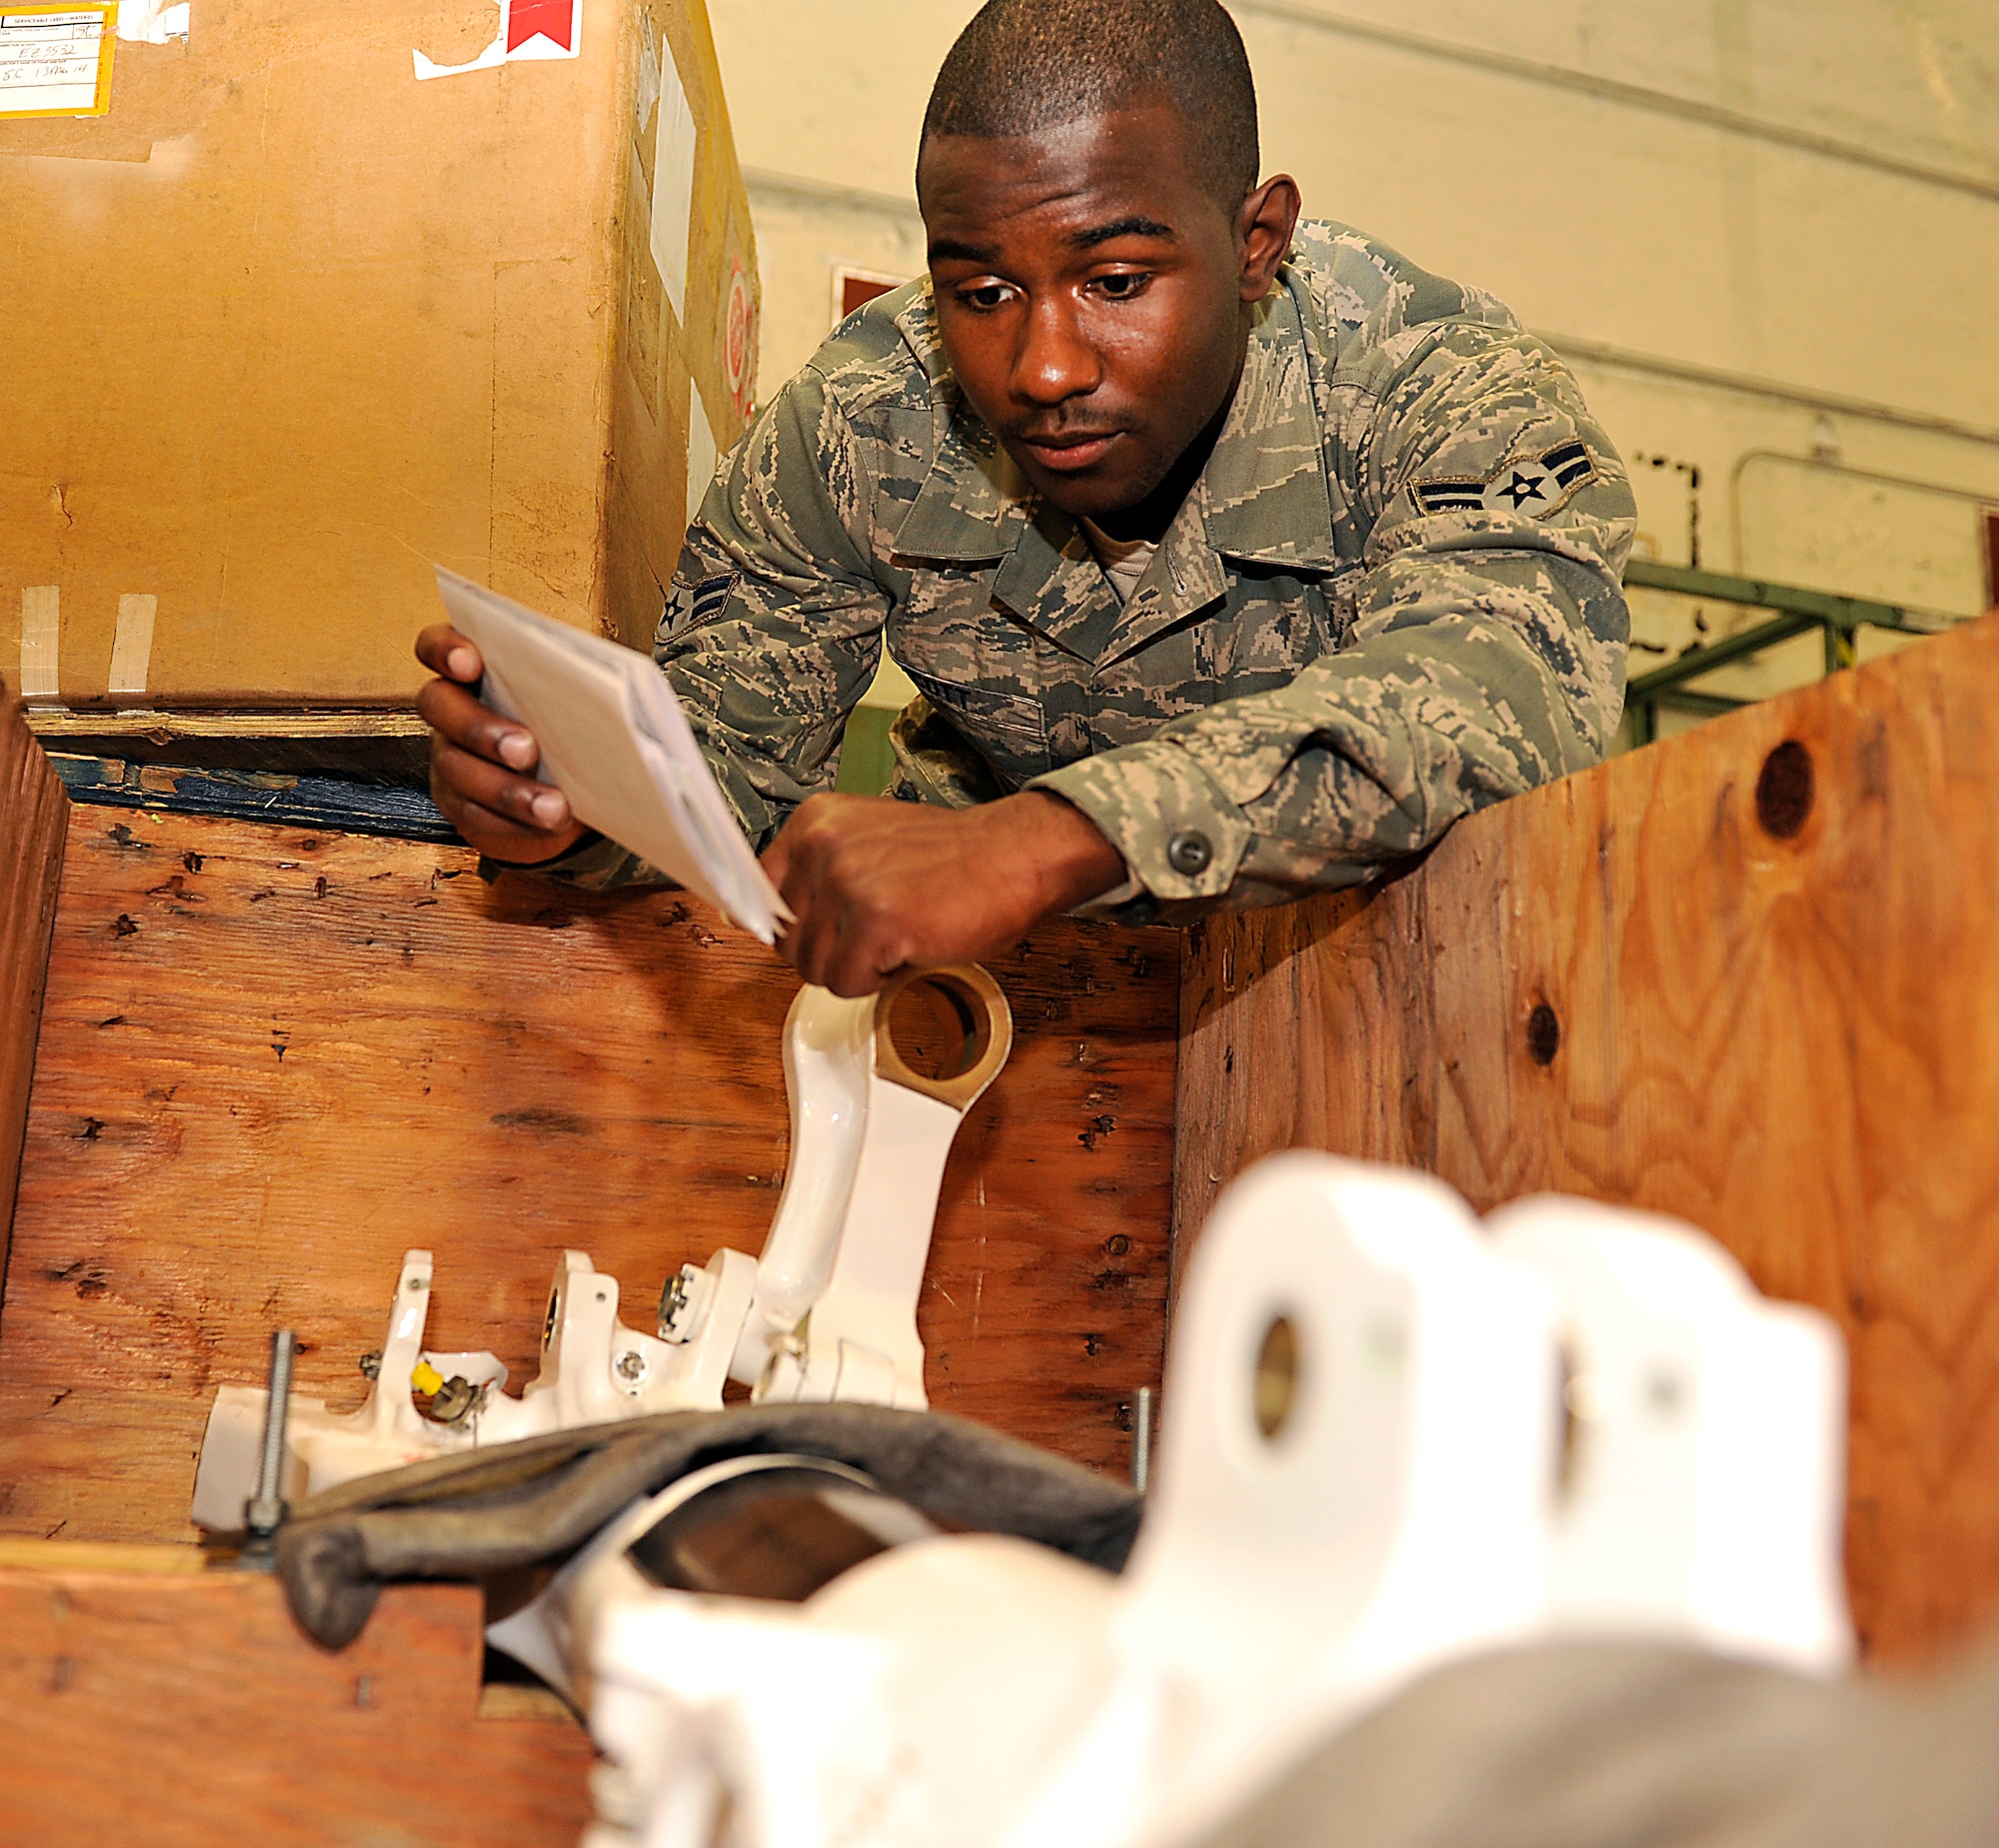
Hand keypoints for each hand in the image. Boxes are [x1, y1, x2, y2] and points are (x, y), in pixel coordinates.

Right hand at [414, 624, 589, 863]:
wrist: (561, 782)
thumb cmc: (564, 723)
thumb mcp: (568, 695)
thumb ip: (569, 681)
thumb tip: (606, 686)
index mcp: (473, 669)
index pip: (436, 645)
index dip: (445, 650)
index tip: (470, 662)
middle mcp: (450, 708)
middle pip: (439, 706)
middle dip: (480, 728)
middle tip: (526, 749)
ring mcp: (448, 755)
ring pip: (457, 769)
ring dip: (507, 790)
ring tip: (552, 805)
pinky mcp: (459, 802)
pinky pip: (474, 814)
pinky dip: (514, 821)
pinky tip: (547, 822)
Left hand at [762, 790, 1126, 995]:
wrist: (1012, 855)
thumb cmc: (949, 858)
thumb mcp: (866, 843)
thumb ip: (815, 872)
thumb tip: (758, 922)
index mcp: (814, 821)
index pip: (758, 892)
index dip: (788, 926)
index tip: (811, 935)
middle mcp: (822, 846)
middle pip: (786, 941)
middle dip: (829, 952)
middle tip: (874, 934)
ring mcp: (847, 882)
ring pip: (814, 969)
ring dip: (856, 968)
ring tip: (895, 937)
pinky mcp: (876, 921)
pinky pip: (849, 984)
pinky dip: (880, 981)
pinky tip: (909, 948)